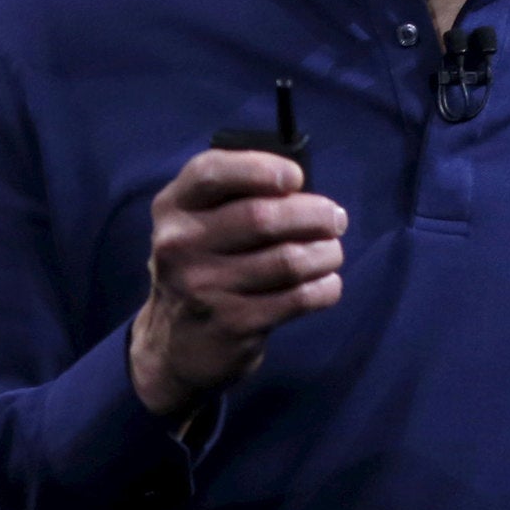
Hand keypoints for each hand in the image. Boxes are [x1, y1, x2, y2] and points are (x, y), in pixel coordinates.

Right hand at [129, 149, 345, 419]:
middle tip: (335, 219)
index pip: (211, 171)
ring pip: (289, 259)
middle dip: (314, 214)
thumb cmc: (207, 263)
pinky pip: (299, 297)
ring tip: (332, 251)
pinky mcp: (232, 323)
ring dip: (326, 252)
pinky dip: (325, 287)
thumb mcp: (201, 222)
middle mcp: (180, 245)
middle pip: (262, 217)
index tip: (296, 177)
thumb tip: (305, 189)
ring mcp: (204, 287)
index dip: (261, 168)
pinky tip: (326, 282)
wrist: (177, 342)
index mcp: (174, 207)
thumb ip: (240, 196)